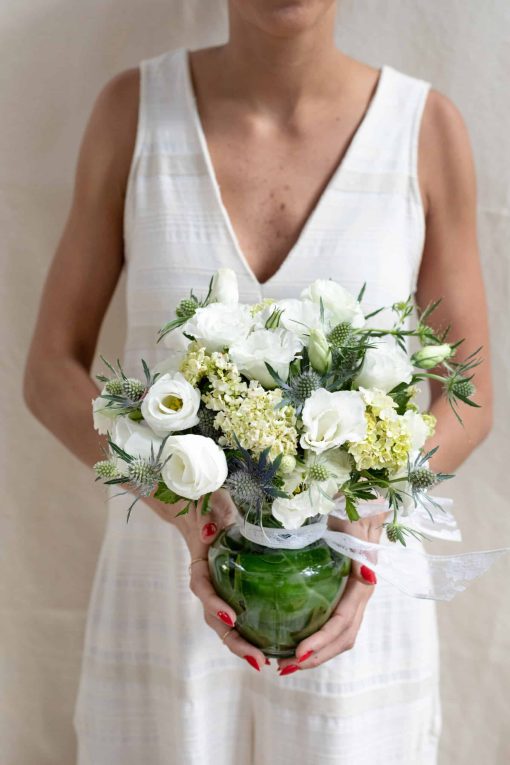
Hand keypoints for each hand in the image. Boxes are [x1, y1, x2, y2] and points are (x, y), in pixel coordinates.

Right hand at [144, 488, 268, 671]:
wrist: (204, 511)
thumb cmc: (209, 506)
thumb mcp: (211, 505)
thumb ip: (211, 516)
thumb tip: (211, 530)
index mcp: (200, 565)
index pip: (203, 589)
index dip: (215, 605)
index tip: (232, 617)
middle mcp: (208, 584)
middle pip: (215, 618)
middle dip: (234, 640)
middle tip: (256, 658)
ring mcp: (219, 591)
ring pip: (226, 625)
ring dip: (243, 645)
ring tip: (264, 661)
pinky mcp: (233, 593)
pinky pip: (240, 618)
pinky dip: (251, 634)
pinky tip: (271, 648)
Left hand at [276, 504, 389, 675]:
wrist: (360, 492)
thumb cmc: (351, 503)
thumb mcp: (354, 519)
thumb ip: (362, 545)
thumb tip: (368, 578)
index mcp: (362, 580)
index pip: (343, 621)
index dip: (323, 641)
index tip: (298, 654)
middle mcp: (360, 591)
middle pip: (343, 637)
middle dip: (317, 656)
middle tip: (284, 667)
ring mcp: (353, 592)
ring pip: (341, 634)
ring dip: (317, 652)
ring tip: (287, 662)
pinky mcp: (343, 588)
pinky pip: (334, 620)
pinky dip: (317, 636)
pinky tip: (295, 640)